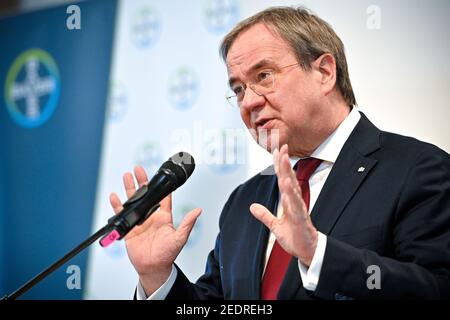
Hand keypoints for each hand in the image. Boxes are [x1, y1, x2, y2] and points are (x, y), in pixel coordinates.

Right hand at [109, 165, 201, 294]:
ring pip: (133, 200)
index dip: (161, 186)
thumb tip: (198, 210)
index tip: (159, 175)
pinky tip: (114, 197)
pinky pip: (122, 214)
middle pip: (145, 194)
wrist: (154, 267)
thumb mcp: (179, 238)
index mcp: (164, 216)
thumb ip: (187, 223)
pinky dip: (117, 206)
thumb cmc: (167, 254)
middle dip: (142, 181)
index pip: (163, 197)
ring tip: (127, 176)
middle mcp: (151, 216)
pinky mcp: (129, 228)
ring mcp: (139, 220)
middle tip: (138, 169)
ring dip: (129, 188)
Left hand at [250, 144, 317, 265]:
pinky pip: (296, 204)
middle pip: (289, 178)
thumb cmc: (294, 237)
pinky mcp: (301, 217)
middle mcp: (294, 201)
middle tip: (282, 147)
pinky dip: (291, 194)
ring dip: (288, 173)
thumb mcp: (275, 226)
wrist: (306, 251)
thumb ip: (264, 215)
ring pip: (293, 187)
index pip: (283, 179)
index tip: (276, 150)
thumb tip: (252, 207)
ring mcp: (298, 208)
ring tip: (284, 160)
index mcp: (288, 201)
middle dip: (285, 163)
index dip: (279, 166)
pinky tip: (287, 184)